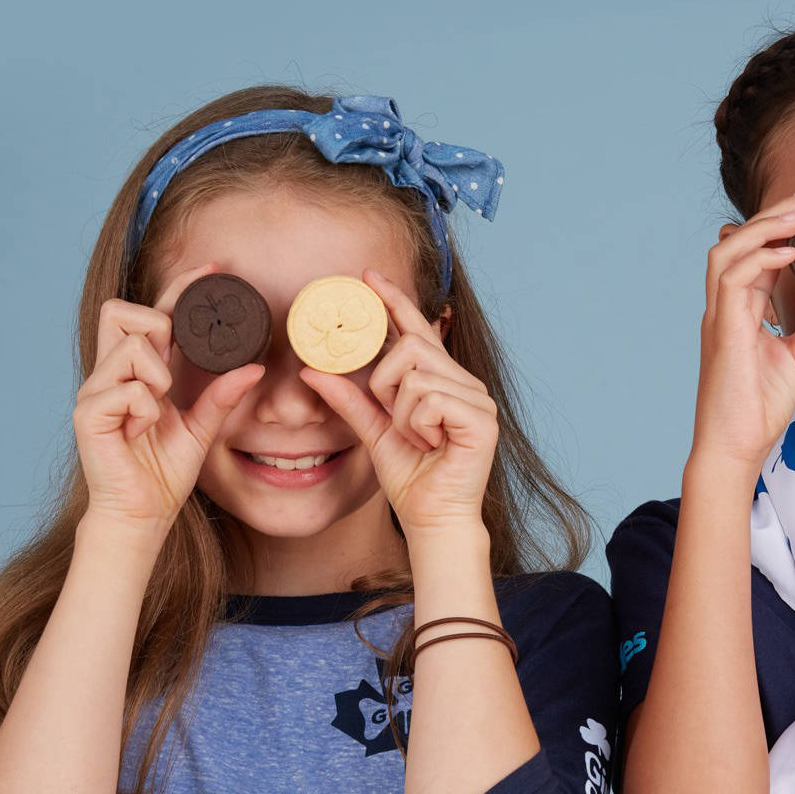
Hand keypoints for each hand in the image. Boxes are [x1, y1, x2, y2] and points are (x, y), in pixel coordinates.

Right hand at [75, 263, 264, 545]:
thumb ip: (223, 396)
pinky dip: (146, 409)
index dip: (178, 288)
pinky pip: (127, 390)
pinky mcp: (87, 414)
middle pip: (121, 310)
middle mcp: (112, 373)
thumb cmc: (165, 470)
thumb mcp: (203, 427)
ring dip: (157, 376)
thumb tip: (256, 369)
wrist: (143, 512)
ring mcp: (95, 391)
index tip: (212, 270)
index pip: (152, 314)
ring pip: (131, 348)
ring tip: (157, 408)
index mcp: (139, 371)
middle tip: (170, 370)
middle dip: (157, 328)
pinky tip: (143, 430)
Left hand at [300, 269, 497, 537]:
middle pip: (410, 345)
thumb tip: (312, 370)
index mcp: (441, 380)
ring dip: (401, 412)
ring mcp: (477, 398)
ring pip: (415, 375)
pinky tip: (432, 443)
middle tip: (391, 415)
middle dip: (385, 381)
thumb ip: (349, 399)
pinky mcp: (482, 417)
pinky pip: (429, 399)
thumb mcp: (372, 431)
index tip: (368, 276)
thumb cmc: (411, 477)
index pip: (416, 328)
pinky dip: (418, 424)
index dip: (394, 301)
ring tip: (417, 437)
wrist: (433, 518)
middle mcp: (464, 382)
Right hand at [693, 186, 794, 469]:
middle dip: (771, 213)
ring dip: (762, 228)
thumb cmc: (757, 409)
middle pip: (736, 242)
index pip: (754, 255)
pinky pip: (732, 281)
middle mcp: (724, 309)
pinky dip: (759, 260)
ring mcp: (718, 318)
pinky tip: (788, 253)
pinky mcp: (721, 332)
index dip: (778, 226)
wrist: (734, 447)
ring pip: (726, 251)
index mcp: (739, 312)